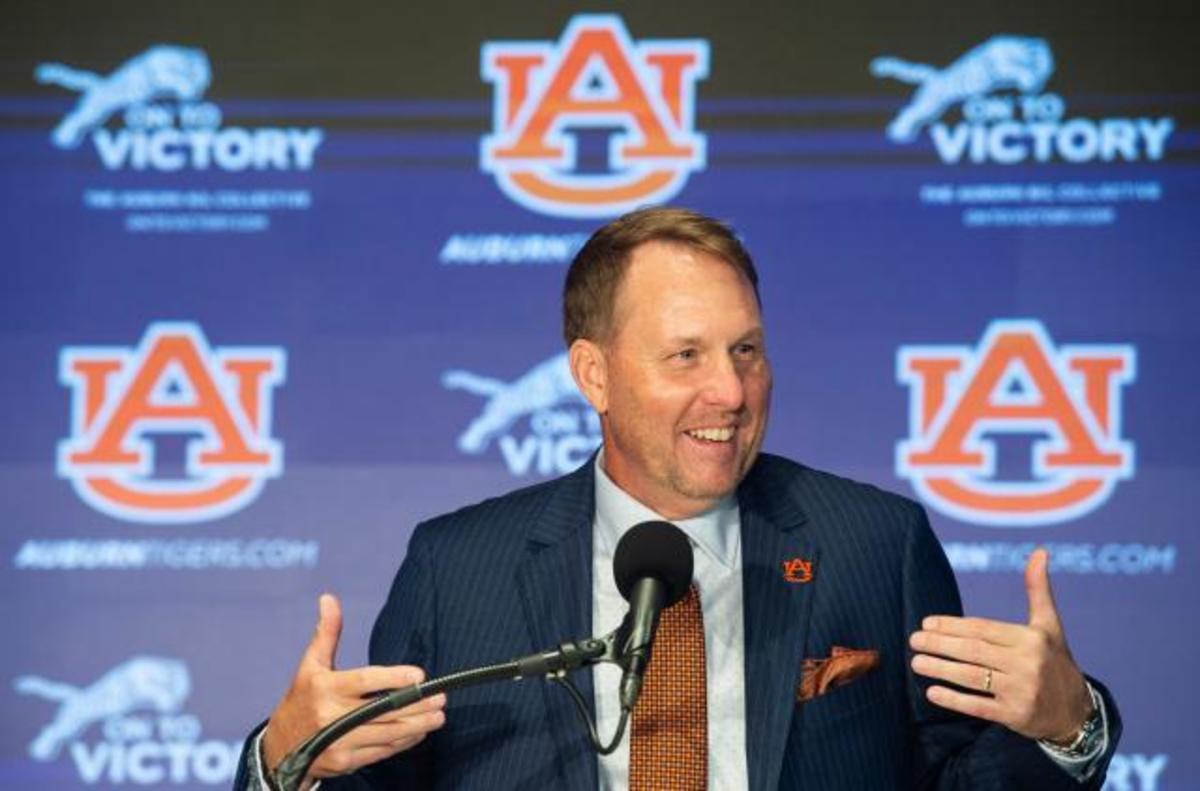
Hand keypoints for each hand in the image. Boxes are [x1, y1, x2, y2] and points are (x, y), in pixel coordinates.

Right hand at [262, 594, 445, 783]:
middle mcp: (331, 716)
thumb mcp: (310, 664)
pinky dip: (403, 743)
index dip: (393, 678)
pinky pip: (380, 752)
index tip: (419, 675)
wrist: (281, 747)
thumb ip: (326, 632)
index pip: (365, 681)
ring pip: (385, 734)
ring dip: (416, 726)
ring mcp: (338, 742)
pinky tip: (419, 732)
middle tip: (441, 698)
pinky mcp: (344, 762)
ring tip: (438, 717)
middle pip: (382, 710)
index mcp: (324, 687)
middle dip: (415, 706)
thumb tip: (328, 598)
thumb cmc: (302, 698)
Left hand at [908, 548, 1091, 742]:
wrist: (1076, 711)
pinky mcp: (1016, 716)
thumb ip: (1038, 589)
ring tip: (916, 662)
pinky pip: (979, 707)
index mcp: (1032, 638)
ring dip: (940, 669)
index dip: (952, 625)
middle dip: (940, 644)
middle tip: (913, 640)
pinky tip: (931, 692)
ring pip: (972, 677)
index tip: (926, 622)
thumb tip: (1040, 551)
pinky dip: (954, 700)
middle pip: (973, 651)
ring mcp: (1022, 691)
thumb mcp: (1049, 624)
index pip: (982, 629)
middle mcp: (1028, 663)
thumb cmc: (1054, 660)